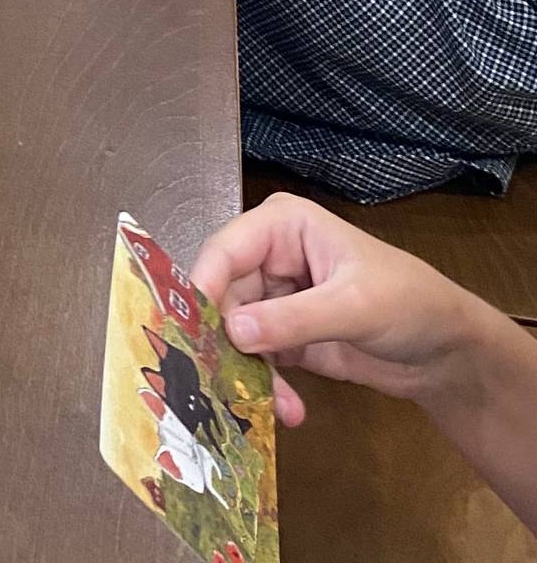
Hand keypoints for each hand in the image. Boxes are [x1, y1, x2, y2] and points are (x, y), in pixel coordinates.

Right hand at [189, 193, 495, 427]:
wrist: (447, 353)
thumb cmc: (407, 303)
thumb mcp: (352, 306)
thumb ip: (293, 318)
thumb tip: (232, 331)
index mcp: (282, 227)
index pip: (225, 250)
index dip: (204, 288)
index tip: (189, 332)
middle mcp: (270, 257)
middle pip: (224, 296)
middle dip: (229, 343)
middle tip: (227, 384)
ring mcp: (276, 299)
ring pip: (237, 334)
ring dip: (251, 373)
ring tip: (278, 406)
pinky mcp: (285, 337)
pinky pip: (257, 360)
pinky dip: (266, 386)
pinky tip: (289, 410)